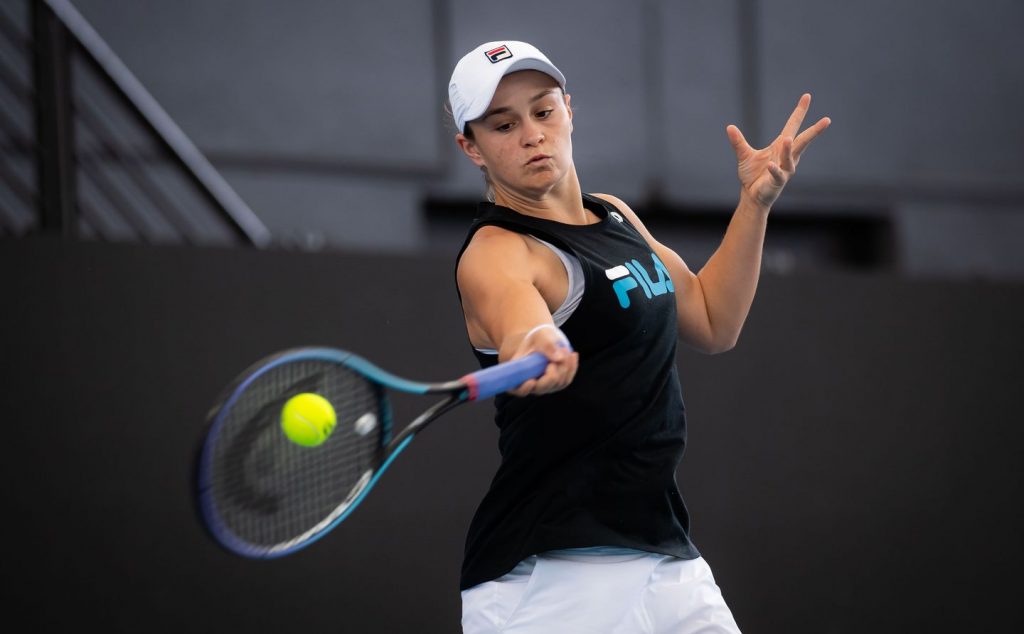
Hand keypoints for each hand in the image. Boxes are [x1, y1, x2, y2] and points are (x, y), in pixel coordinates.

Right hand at [507, 324, 578, 396]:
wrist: (546, 339)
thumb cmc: (538, 338)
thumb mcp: (541, 336)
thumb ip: (547, 345)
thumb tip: (558, 358)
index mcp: (519, 373)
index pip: (517, 389)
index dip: (523, 388)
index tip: (531, 381)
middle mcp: (531, 384)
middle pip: (542, 387)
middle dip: (552, 373)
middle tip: (557, 355)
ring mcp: (545, 386)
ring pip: (557, 383)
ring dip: (565, 366)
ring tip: (564, 349)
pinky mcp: (557, 384)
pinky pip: (567, 380)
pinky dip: (572, 367)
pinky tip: (573, 355)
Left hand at [727, 93, 830, 209]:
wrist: (751, 196)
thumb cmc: (753, 175)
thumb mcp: (744, 155)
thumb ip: (738, 141)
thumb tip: (729, 127)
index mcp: (780, 146)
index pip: (793, 125)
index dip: (799, 112)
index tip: (807, 96)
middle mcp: (786, 156)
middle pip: (802, 141)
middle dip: (814, 131)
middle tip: (827, 120)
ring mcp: (784, 170)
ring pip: (791, 157)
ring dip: (789, 149)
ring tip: (788, 139)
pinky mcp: (777, 182)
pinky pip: (777, 174)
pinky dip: (775, 170)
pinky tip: (771, 165)